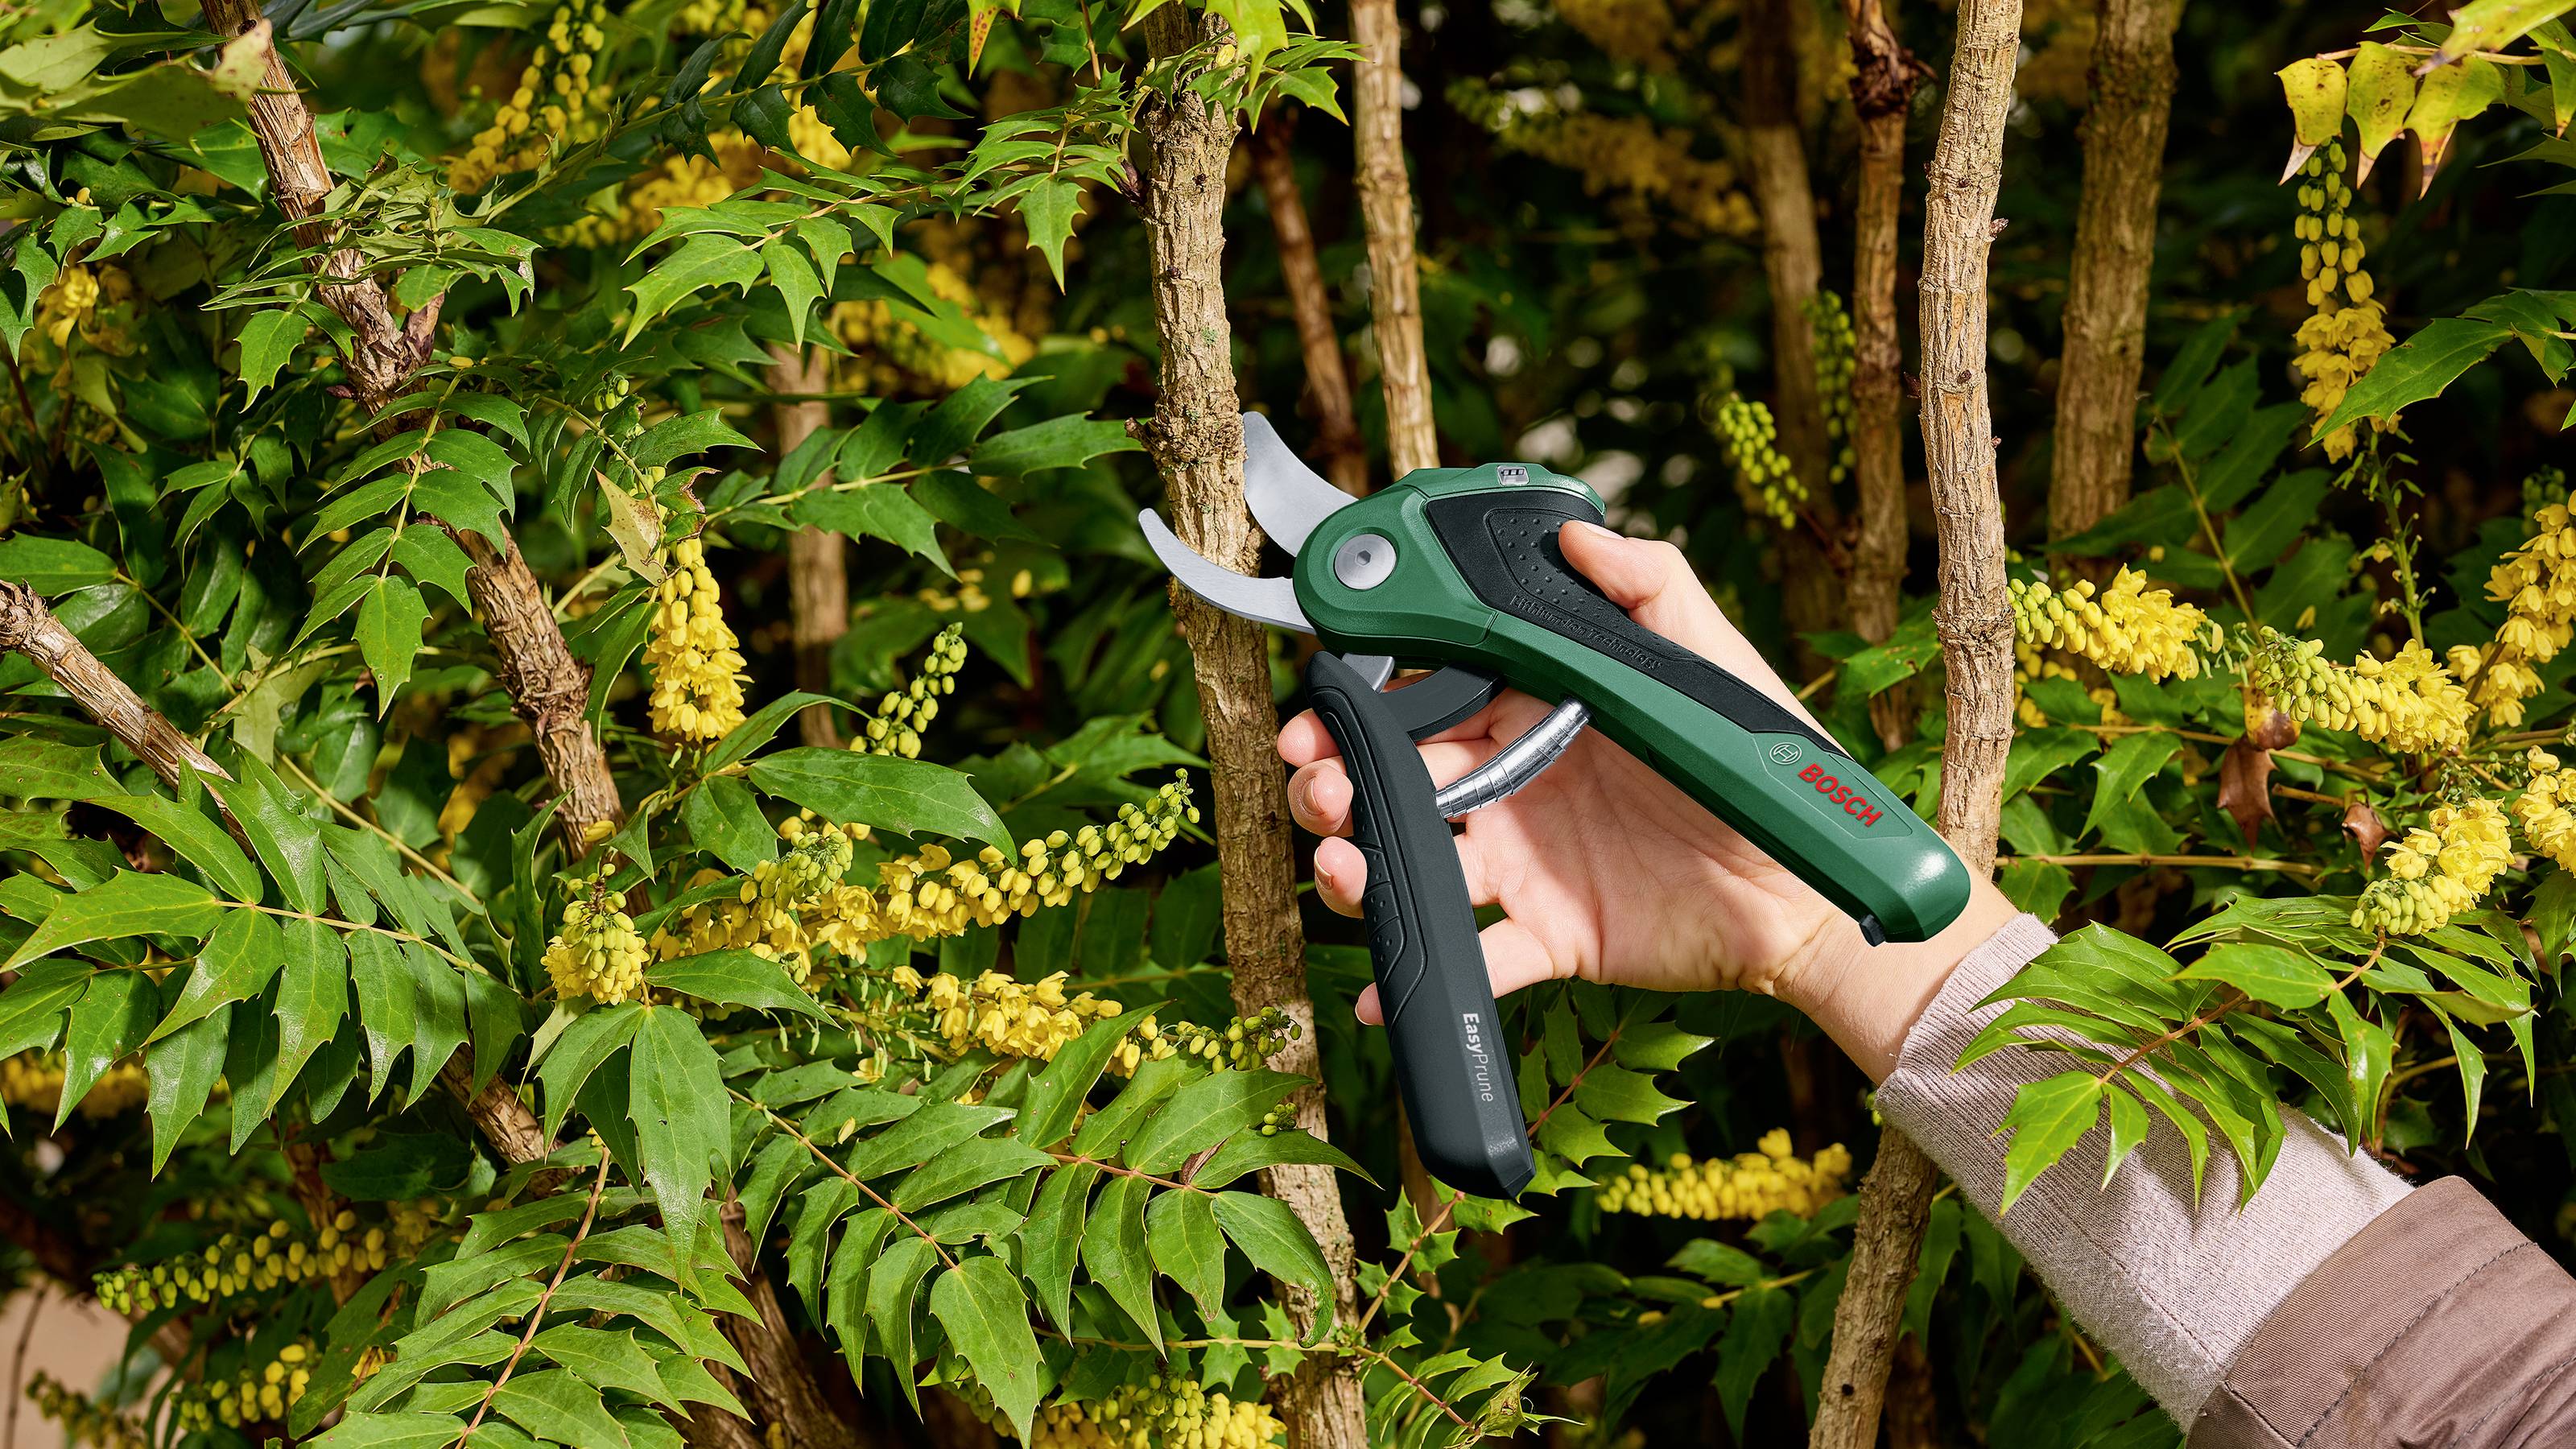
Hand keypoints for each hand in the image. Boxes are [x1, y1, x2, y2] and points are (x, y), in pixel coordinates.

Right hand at [1277, 520, 2015, 1080]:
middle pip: (1393, 781)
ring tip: (1343, 871)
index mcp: (1535, 712)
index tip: (1318, 713)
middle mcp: (1513, 785)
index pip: (1424, 698)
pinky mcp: (1545, 939)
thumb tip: (1575, 529)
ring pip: (1410, 864)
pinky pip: (1470, 960)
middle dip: (1335, 785)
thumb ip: (1645, 587)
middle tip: (1315, 791)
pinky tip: (1375, 993)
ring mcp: (1521, 865)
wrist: (1813, 891)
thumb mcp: (1707, 661)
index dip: (1361, 705)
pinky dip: (1416, 976)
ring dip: (1358, 869)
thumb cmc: (1760, 765)